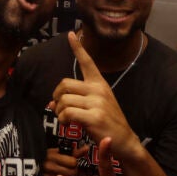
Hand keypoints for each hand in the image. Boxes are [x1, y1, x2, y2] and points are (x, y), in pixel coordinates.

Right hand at [40, 144, 87, 175]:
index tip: (72, 164)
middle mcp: (48, 166)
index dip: (75, 164)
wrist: (26, 167)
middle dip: (74, 173)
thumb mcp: (56, 152)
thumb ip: (73, 152)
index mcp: (51, 155)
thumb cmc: (44, 158)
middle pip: (72, 172)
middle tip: (72, 173)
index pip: (73, 162)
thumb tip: (87, 147)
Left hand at [52, 32, 139, 159]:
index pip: (87, 61)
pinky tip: (67, 123)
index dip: (78, 48)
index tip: (71, 34)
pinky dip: (62, 119)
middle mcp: (98, 89)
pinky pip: (67, 112)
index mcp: (99, 83)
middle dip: (56, 96)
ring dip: (59, 111)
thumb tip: (52, 101)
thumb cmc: (106, 122)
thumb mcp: (94, 105)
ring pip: (63, 100)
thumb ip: (75, 99)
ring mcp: (97, 103)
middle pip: (64, 84)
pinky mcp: (94, 117)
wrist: (125, 140)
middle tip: (58, 107)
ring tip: (65, 118)